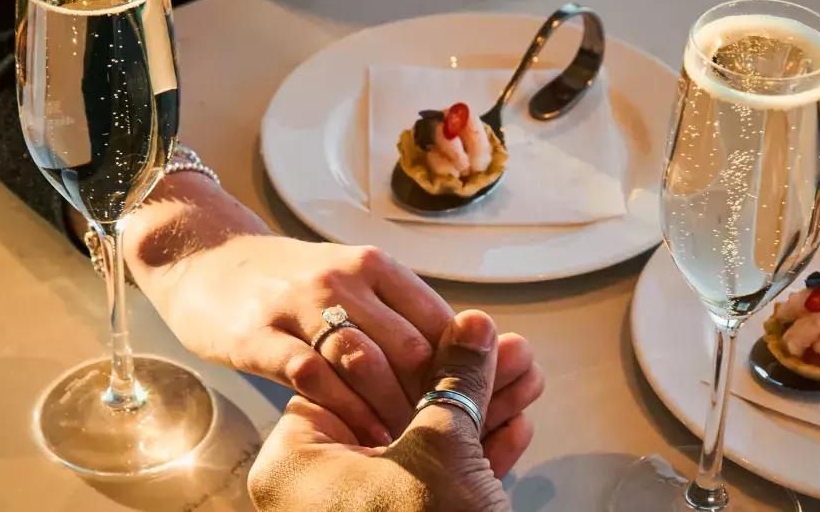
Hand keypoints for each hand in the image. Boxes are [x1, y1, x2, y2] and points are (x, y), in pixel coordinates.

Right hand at [137, 233, 543, 449]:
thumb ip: (398, 316)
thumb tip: (457, 362)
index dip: (460, 370)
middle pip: (409, 346)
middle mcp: (344, 280)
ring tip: (408, 444)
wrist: (208, 258)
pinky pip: (311, 375)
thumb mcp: (351, 282)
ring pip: (364, 361)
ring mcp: (300, 305)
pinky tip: (358, 435)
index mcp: (376, 268)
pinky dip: (342, 410)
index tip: (472, 407)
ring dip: (392, 409)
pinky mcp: (260, 333)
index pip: (438, 320)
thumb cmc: (289, 281)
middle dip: (432, 398)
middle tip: (446, 439)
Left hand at [249, 311, 532, 511]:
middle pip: (396, 411)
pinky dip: (476, 460)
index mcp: (296, 463)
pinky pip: (436, 487)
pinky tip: (515, 425)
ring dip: (478, 415)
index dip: (411, 350)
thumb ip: (454, 380)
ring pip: (424, 449)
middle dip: (460, 383)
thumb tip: (470, 328)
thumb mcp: (442, 448)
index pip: (349, 380)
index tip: (456, 332)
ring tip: (524, 378)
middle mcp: (316, 492)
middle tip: (503, 352)